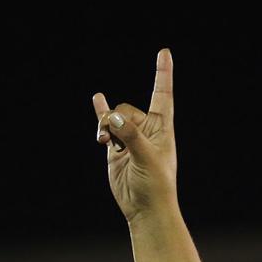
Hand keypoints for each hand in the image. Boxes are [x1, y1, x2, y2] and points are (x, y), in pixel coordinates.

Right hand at [93, 49, 177, 222]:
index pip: (163, 95)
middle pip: (125, 109)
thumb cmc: (155, 185)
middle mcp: (147, 130)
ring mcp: (130, 138)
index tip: (164, 52)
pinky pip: (105, 125)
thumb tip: (112, 118)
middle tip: (113, 139)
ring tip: (104, 143)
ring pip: (112, 119)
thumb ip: (131, 136)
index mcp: (162, 129)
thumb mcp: (147, 158)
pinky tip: (97, 98)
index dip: (163, 74)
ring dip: (104, 127)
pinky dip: (100, 114)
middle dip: (115, 120)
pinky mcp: (116, 147)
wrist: (144, 208)